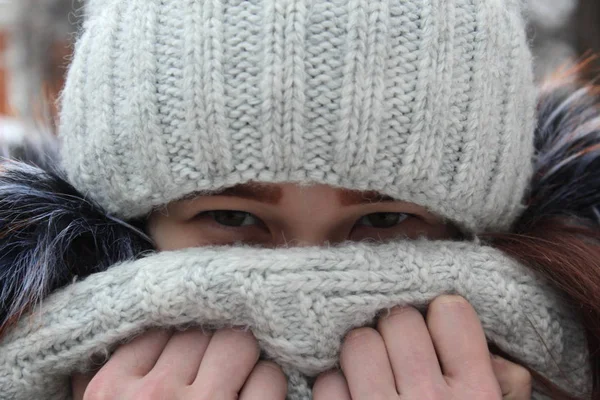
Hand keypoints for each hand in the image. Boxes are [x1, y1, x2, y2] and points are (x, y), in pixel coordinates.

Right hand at [72, 328, 286, 399]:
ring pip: (239, 344)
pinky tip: (254, 399)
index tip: (190, 342)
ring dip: (243, 360)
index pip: (159, 327)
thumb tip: (102, 343)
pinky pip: (270, 378)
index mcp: (113, 390)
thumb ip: (95, 380)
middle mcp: (156, 396)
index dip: (180, 334)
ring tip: (236, 377)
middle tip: (215, 360)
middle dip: (210, 345)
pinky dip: (268, 385)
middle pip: (200, 331)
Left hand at [313, 295, 531, 399]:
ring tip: (373, 373)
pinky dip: (337, 386)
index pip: (450, 311)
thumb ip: (502, 381)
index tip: (435, 329)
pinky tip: (352, 399)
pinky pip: (328, 380)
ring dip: (363, 352)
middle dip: (398, 332)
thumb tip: (486, 344)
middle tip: (401, 352)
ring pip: (359, 341)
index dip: (440, 316)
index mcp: (479, 395)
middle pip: (400, 320)